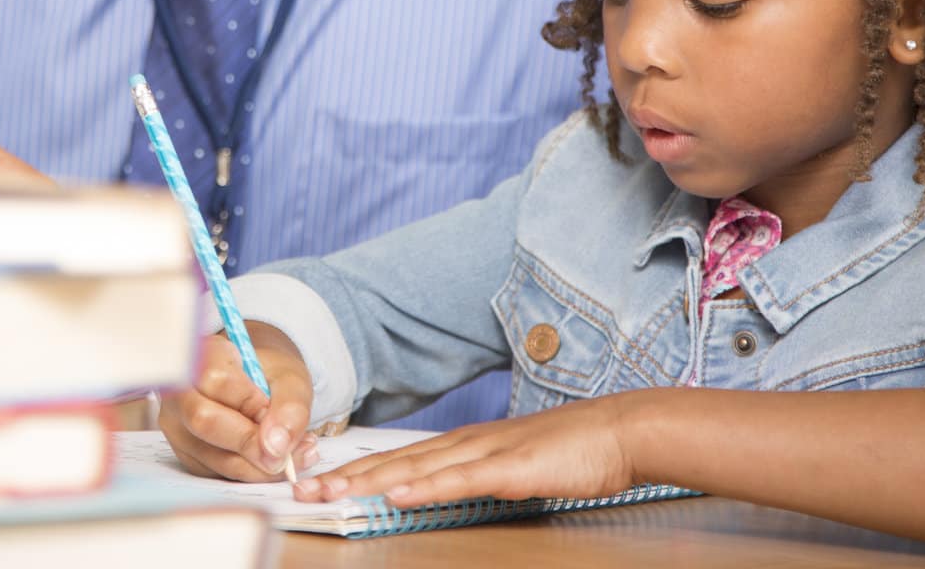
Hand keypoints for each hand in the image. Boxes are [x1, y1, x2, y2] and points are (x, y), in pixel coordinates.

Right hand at [160, 322, 321, 481]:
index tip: (276, 412)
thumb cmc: (269, 377)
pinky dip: (252, 473)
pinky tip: (275, 460)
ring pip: (212, 455)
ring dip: (259, 465)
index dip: (251, 402)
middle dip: (252, 442)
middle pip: (204, 421)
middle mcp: (179, 390)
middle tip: (287, 452)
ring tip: (294, 455)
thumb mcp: (291, 380)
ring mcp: (177, 426)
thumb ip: (290, 408)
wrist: (256, 386)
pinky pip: (218, 473)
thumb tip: (276, 447)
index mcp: (203, 355)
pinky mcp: (187, 455)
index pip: (216, 380)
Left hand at [292, 397, 636, 507]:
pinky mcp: (513, 468)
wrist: (621, 430)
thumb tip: (446, 489)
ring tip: (334, 492)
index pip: (400, 458)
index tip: (320, 481)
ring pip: (419, 469)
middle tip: (303, 489)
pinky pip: (463, 479)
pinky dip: (429, 486)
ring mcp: (489, 453)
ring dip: (372, 481)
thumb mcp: (515, 465)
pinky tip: (401, 494)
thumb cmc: (574, 451)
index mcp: (467, 444)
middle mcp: (468, 443)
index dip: (357, 470)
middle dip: (347, 477)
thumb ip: (479, 474)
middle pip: (396, 461)